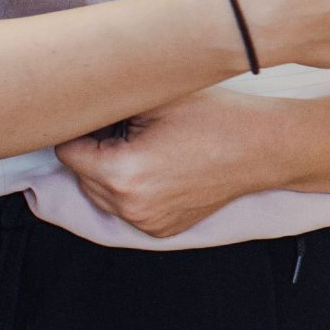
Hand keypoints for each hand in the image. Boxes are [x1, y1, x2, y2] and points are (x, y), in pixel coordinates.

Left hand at [58, 89, 279, 238]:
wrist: (261, 147)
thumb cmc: (215, 118)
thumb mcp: (157, 100)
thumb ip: (111, 106)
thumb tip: (82, 107)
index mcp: (122, 173)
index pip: (68, 153)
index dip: (78, 130)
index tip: (93, 117)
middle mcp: (130, 206)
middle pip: (81, 176)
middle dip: (95, 152)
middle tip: (126, 127)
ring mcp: (147, 222)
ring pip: (103, 196)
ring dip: (110, 173)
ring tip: (145, 146)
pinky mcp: (162, 229)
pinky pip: (129, 209)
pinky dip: (134, 191)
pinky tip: (160, 168)